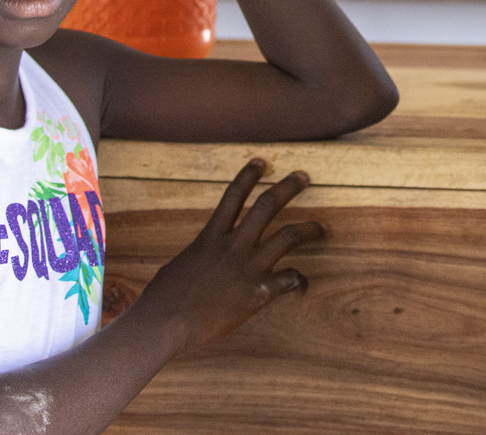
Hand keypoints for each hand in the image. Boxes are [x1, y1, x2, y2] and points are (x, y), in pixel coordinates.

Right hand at [136, 161, 322, 353]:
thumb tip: (204, 259)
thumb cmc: (163, 298)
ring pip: (289, 236)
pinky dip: (300, 282)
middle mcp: (233, 246)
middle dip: (289, 188)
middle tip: (304, 177)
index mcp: (211, 237)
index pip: (233, 195)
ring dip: (310, 229)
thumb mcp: (182, 265)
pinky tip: (302, 287)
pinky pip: (291, 280)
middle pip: (267, 206)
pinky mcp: (259, 292)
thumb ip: (201, 256)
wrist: (166, 322)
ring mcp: (248, 267)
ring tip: (322, 228)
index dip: (249, 176)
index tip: (262, 162)